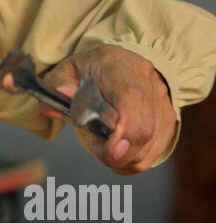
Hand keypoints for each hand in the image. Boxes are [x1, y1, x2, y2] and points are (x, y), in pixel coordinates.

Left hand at [39, 44, 175, 174]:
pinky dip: (130, 159)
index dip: (125, 127)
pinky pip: (151, 155)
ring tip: (103, 140)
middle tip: (93, 142)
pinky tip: (117, 147)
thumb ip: (58, 84)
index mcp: (119, 66)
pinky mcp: (168, 124)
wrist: (126, 63)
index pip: (130, 97)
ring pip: (147, 148)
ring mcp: (162, 105)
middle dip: (114, 151)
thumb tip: (53, 104)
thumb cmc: (93, 69)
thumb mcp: (68, 68)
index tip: (112, 149)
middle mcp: (148, 84)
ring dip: (120, 157)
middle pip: (143, 130)